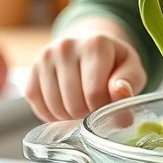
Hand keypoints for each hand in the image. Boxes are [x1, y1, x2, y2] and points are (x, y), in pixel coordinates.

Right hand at [26, 21, 145, 121]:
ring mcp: (45, 58)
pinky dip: (52, 115)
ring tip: (82, 106)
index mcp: (95, 44)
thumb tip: (120, 92)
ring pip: (55, 108)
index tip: (109, 106)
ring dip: (70, 117)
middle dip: (87, 115)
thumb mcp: (132, 69)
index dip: (103, 110)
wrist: (89, 49)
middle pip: (74, 104)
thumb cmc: (114, 63)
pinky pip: (37, 105)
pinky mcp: (31, 70)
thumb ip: (130, 81)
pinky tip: (65, 106)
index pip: (95, 94)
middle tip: (95, 107)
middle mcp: (66, 46)